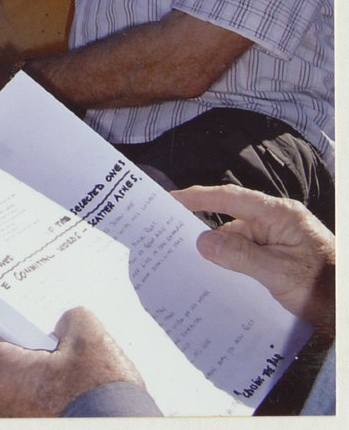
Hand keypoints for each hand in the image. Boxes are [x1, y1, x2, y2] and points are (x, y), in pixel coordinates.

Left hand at [0, 307, 144, 417]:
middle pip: (4, 361)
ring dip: (42, 368)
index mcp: (8, 376)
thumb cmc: (102, 395)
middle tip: (45, 324)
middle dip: (25, 341)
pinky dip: (53, 390)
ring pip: (23, 385)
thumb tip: (68, 321)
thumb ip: (72, 318)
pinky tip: (79, 379)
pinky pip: (38, 404)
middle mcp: (6, 405)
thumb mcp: (90, 338)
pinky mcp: (41, 427)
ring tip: (71, 353)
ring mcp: (22, 421)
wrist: (124, 429)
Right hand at [173, 185, 334, 333]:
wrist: (348, 309)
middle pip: (233, 224)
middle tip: (178, 246)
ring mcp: (280, 240)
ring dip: (224, 259)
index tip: (174, 198)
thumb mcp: (279, 272)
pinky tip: (225, 284)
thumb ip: (240, 256)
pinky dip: (236, 268)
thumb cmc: (325, 286)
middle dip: (210, 238)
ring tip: (199, 273)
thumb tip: (204, 243)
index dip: (200, 196)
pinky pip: (250, 257)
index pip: (231, 198)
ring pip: (240, 244)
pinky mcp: (281, 257)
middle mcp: (278, 222)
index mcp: (279, 215)